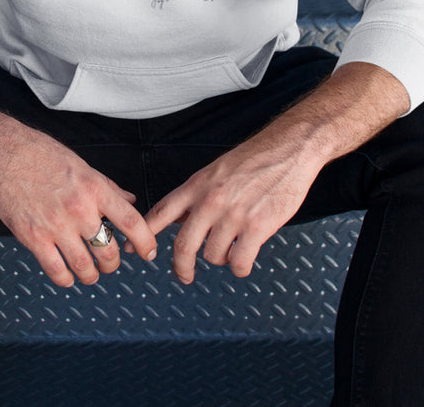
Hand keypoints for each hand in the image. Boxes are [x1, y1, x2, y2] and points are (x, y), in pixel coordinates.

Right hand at [0, 121, 158, 287]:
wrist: (5, 154)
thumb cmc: (43, 155)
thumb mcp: (82, 166)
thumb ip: (108, 186)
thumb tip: (131, 200)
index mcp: (94, 188)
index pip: (130, 221)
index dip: (144, 241)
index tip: (148, 251)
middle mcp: (79, 209)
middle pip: (108, 251)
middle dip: (112, 263)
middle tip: (109, 263)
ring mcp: (56, 226)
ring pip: (85, 267)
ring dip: (92, 275)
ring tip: (91, 274)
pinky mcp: (33, 238)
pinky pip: (56, 270)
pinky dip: (66, 279)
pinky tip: (67, 276)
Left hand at [142, 136, 319, 284]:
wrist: (288, 149)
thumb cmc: (254, 159)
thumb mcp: (216, 171)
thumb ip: (198, 195)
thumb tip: (180, 218)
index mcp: (197, 185)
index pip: (161, 211)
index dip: (145, 233)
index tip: (135, 249)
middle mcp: (211, 201)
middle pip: (183, 245)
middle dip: (181, 267)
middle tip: (184, 275)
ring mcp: (234, 215)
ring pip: (213, 256)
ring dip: (220, 260)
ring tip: (230, 251)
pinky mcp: (257, 227)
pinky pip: (239, 262)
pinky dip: (240, 267)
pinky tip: (244, 260)